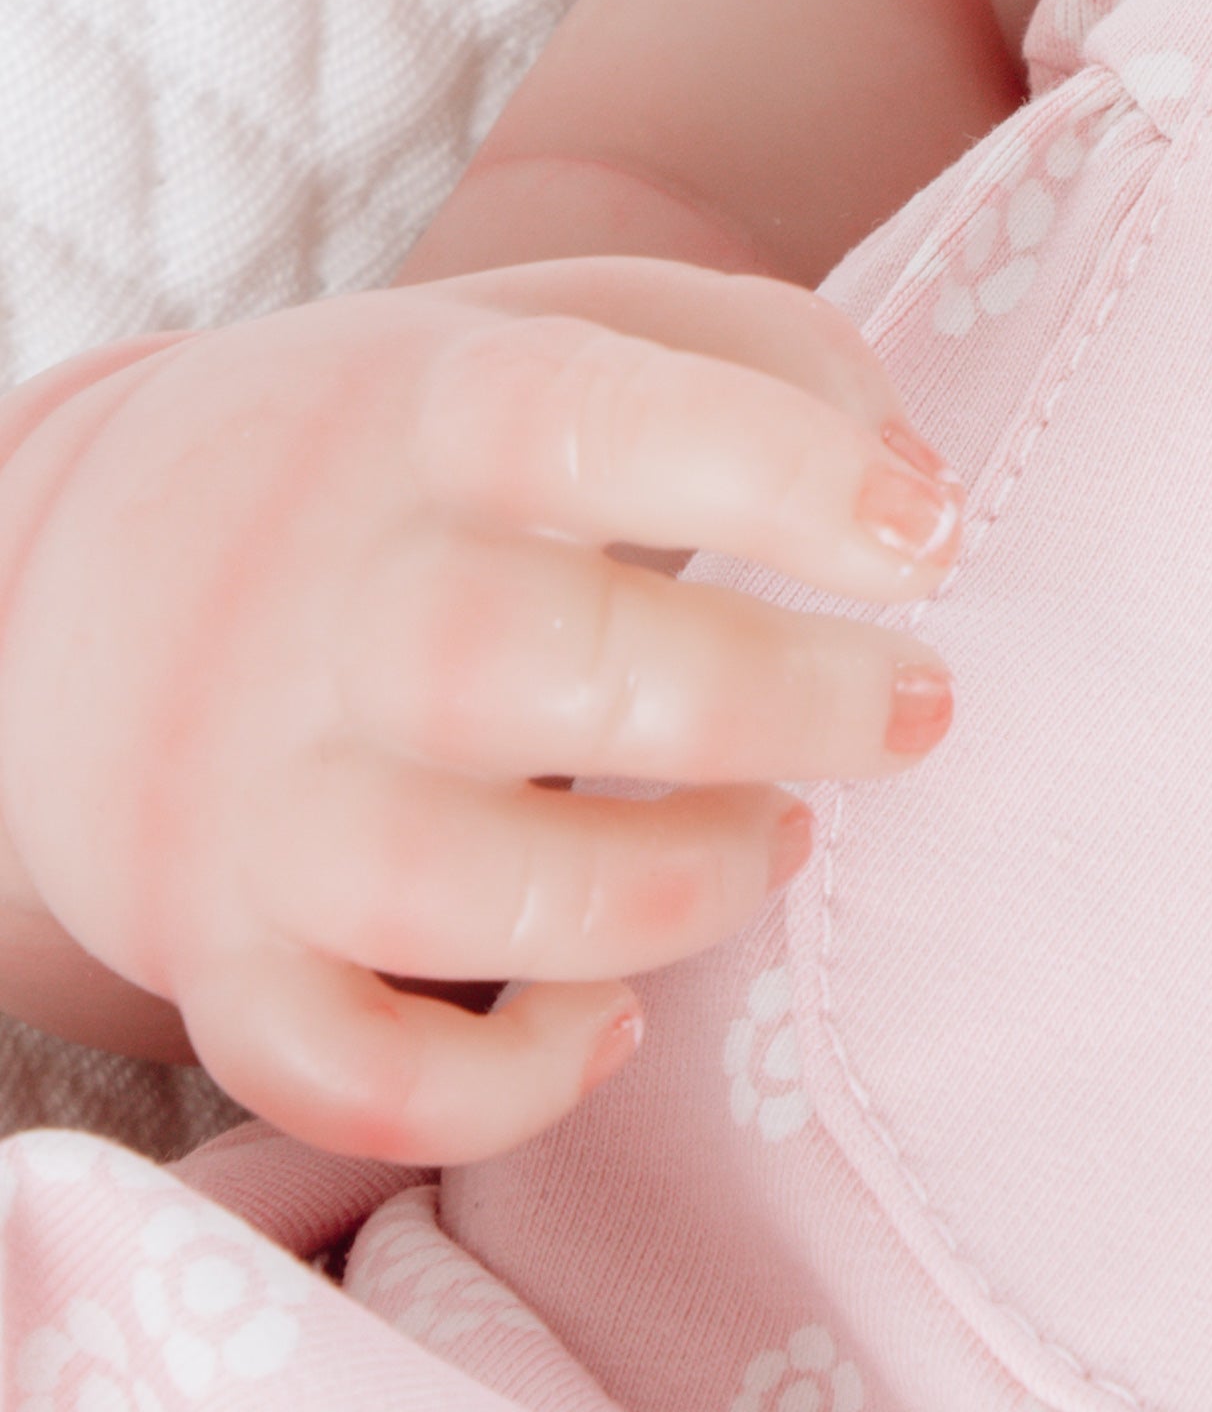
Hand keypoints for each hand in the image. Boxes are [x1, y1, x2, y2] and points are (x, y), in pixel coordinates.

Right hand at [0, 260, 965, 1162]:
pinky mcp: (222, 962)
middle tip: (912, 705)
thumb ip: (763, 357)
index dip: (788, 478)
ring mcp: (261, 801)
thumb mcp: (563, 324)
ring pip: (466, 895)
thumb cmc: (403, 448)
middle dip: (779, 703)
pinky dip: (502, 1088)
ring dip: (674, 890)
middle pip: (552, 671)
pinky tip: (612, 1015)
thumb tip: (917, 489)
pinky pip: (356, 1077)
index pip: (599, 421)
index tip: (927, 536)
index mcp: (430, 416)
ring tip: (779, 834)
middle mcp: (331, 608)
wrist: (72, 575)